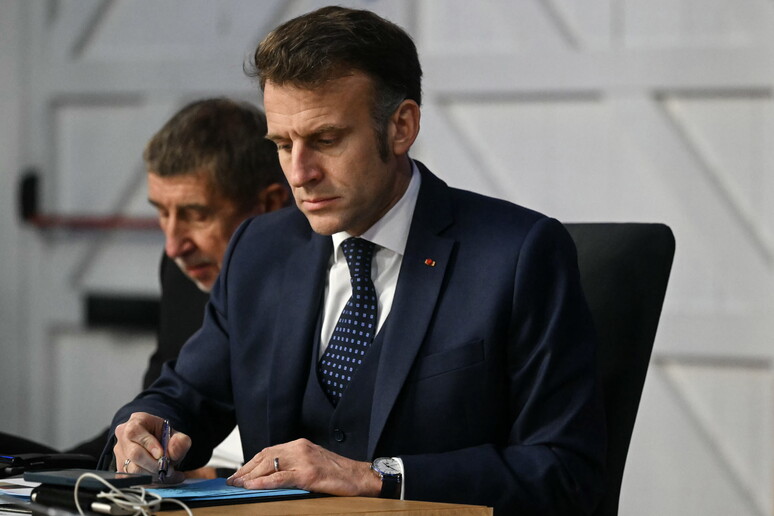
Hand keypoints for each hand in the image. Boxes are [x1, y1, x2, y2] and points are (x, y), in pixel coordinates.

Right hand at [113, 412, 189, 483]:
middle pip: (134, 453)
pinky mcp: (120, 469)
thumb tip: (173, 450)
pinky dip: (149, 482)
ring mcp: (120, 454)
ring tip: (167, 474)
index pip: (135, 432)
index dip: (149, 445)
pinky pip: (132, 479)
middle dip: (154, 464)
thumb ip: (180, 442)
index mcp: (136, 421)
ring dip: (153, 475)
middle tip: (169, 469)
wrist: (159, 446)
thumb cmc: (165, 439)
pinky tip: (161, 479)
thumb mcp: (177, 436)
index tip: (161, 455)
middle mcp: (123, 436)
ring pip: (132, 469)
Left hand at [226, 438, 380, 496]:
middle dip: (246, 470)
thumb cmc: (339, 474)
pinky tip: (252, 487)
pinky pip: (280, 478)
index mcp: (301, 444)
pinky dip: (263, 483)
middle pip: (265, 457)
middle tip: (232, 481)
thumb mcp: (314, 463)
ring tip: (237, 485)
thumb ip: (295, 464)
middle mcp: (300, 448)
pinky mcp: (309, 474)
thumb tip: (272, 476)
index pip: (269, 451)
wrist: (361, 477)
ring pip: (269, 465)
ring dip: (249, 476)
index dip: (251, 463)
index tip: (239, 473)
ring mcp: (304, 460)